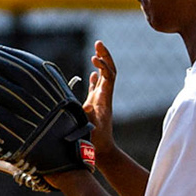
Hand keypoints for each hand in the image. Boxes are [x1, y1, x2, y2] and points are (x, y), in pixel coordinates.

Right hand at [84, 40, 116, 157]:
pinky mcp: (96, 106)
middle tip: (98, 43)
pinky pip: (98, 88)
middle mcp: (105, 97)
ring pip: (105, 77)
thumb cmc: (95, 142)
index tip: (94, 58)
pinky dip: (97, 77)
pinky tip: (93, 71)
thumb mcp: (90, 129)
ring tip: (96, 51)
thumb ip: (87, 117)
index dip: (104, 65)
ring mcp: (101, 100)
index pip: (109, 77)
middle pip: (110, 72)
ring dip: (102, 63)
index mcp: (104, 100)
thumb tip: (86, 107)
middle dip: (105, 56)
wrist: (103, 152)